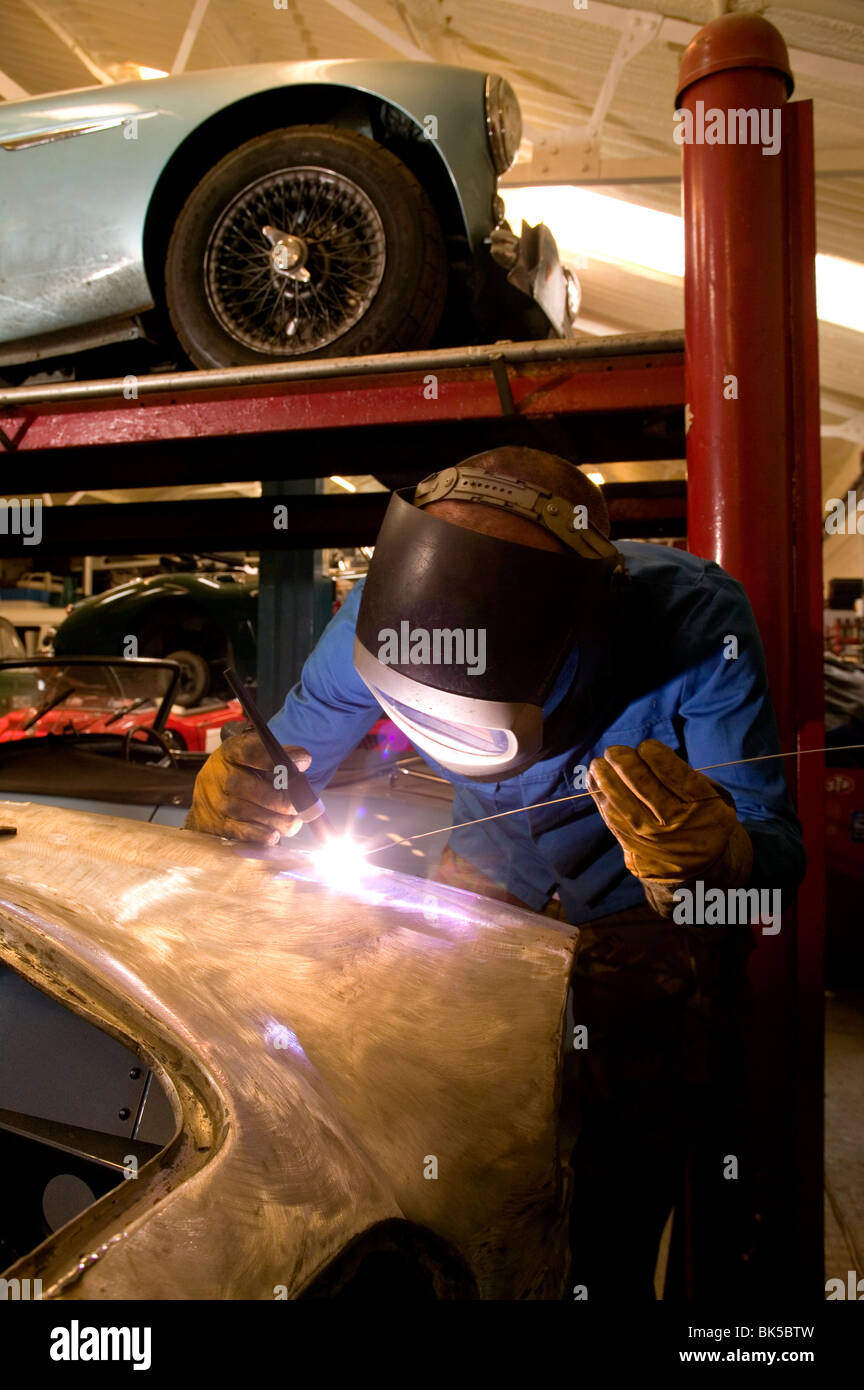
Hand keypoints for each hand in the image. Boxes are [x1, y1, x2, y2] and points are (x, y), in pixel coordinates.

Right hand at [185, 730, 311, 845]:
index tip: (303, 763)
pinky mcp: (214, 825)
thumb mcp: (258, 756)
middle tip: (299, 806)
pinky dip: (260, 836)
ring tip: (293, 821)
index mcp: (232, 752)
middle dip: (282, 800)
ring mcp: (214, 802)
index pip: (252, 752)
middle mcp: (219, 775)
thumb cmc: (245, 773)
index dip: (277, 760)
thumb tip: (302, 762)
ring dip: (277, 820)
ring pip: (247, 813)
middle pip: (251, 787)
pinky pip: (239, 833)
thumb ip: (281, 758)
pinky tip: (274, 835)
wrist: (211, 793)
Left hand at [587, 739, 751, 891]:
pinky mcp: (632, 845)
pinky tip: (594, 780)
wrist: (697, 869)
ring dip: (605, 777)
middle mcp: (675, 821)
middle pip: (642, 783)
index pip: (672, 772)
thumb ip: (684, 774)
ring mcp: (651, 836)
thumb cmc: (701, 819)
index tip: (646, 746)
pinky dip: (599, 795)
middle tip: (614, 751)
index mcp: (701, 804)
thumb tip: (644, 754)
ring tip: (598, 763)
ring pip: (622, 801)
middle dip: (623, 761)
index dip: (653, 753)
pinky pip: (611, 816)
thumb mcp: (712, 797)